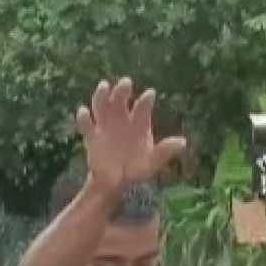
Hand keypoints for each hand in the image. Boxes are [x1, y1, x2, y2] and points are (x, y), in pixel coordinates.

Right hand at [76, 77, 186, 191]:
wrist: (116, 183)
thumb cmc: (137, 170)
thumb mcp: (152, 163)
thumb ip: (164, 152)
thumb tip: (182, 142)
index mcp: (139, 123)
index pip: (143, 107)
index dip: (146, 100)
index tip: (150, 94)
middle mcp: (122, 119)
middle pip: (120, 100)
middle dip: (122, 90)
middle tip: (126, 82)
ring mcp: (105, 126)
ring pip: (101, 106)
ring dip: (102, 95)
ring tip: (104, 86)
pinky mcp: (91, 136)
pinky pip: (86, 125)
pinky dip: (83, 118)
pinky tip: (84, 112)